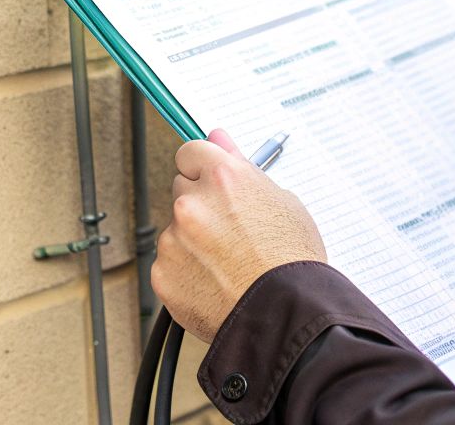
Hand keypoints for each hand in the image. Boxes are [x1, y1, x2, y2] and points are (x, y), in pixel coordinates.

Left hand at [152, 128, 326, 342]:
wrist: (284, 315)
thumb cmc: (291, 261)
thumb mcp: (283, 202)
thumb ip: (242, 169)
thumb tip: (220, 140)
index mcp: (222, 178)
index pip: (191, 151)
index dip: (203, 167)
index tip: (209, 180)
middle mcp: (192, 203)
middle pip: (181, 188)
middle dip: (200, 203)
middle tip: (229, 229)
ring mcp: (174, 239)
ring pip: (176, 229)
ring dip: (194, 240)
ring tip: (229, 263)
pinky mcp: (163, 273)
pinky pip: (170, 264)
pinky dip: (186, 272)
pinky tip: (215, 282)